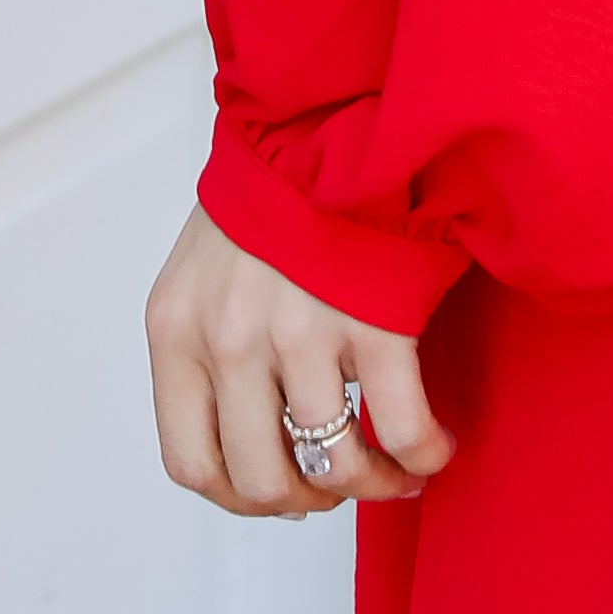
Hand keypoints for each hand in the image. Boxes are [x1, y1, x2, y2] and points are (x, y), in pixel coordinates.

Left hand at [145, 205, 454, 518]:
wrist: (334, 114)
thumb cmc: (276, 191)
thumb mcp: (205, 269)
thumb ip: (211, 347)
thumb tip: (255, 435)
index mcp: (177, 330)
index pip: (192, 464)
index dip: (240, 497)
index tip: (280, 490)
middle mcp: (230, 340)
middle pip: (261, 479)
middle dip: (307, 498)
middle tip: (337, 484)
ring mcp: (301, 332)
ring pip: (332, 466)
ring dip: (371, 483)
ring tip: (394, 469)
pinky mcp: (374, 320)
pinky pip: (401, 428)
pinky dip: (422, 455)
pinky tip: (435, 448)